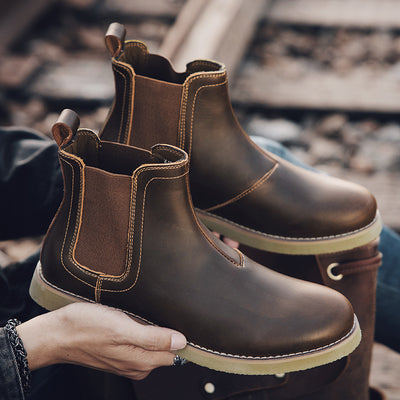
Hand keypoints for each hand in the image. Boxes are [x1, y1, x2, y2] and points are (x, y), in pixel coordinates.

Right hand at [16, 302, 186, 379]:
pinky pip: (140, 346)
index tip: (184, 322)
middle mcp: (136, 365)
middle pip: (166, 352)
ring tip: (151, 316)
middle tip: (167, 313)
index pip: (175, 354)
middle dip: (171, 335)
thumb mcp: (122, 328)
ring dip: (157, 334)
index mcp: (141, 361)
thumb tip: (180, 342)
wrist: (56, 335)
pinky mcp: (118, 354)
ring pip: (153, 349)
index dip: (182, 338)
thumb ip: (153, 338)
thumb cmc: (86, 328)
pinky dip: (144, 335)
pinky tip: (137, 322)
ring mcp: (127, 361)